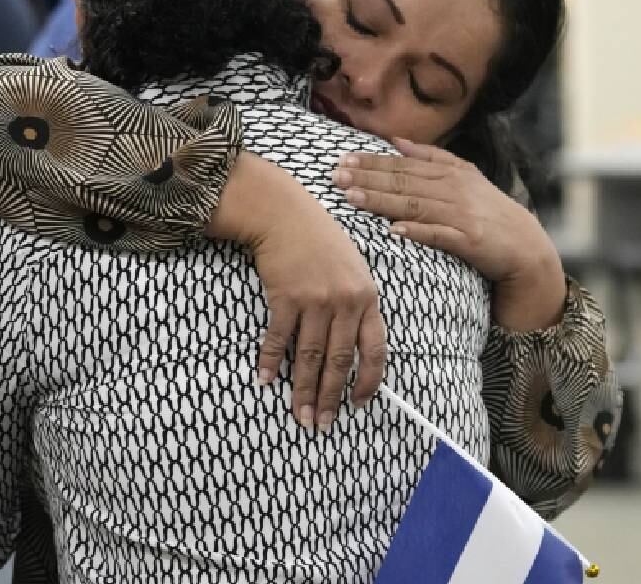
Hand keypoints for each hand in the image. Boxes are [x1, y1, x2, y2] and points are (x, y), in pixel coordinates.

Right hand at [207, 153, 386, 429]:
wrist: (286, 214)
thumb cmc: (320, 243)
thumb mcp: (353, 270)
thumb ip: (357, 306)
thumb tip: (353, 350)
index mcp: (368, 297)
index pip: (375, 350)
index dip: (369, 381)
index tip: (358, 404)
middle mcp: (345, 301)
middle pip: (338, 361)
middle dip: (330, 398)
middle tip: (322, 425)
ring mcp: (315, 300)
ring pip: (309, 357)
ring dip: (302, 391)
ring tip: (299, 415)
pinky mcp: (286, 297)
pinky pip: (279, 338)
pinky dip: (271, 361)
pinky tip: (266, 380)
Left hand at [330, 138, 566, 330]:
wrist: (526, 247)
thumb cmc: (489, 212)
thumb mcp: (465, 177)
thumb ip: (431, 157)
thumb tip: (396, 141)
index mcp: (450, 173)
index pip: (403, 165)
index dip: (372, 162)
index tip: (343, 159)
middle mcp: (454, 189)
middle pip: (403, 182)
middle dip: (368, 178)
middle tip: (336, 176)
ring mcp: (462, 215)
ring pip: (414, 205)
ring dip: (382, 201)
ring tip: (352, 198)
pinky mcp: (470, 241)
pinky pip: (439, 236)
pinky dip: (418, 232)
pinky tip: (394, 231)